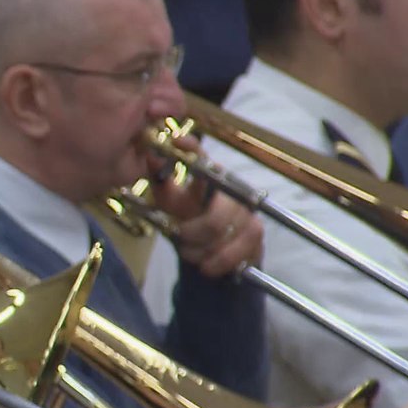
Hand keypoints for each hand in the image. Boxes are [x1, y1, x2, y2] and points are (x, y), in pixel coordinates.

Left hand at [146, 134, 263, 277]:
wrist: (216, 252)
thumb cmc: (189, 221)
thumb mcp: (170, 206)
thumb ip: (161, 186)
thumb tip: (151, 158)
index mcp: (207, 177)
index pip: (200, 157)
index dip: (190, 149)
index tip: (177, 142)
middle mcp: (229, 189)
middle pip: (212, 216)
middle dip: (189, 233)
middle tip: (179, 237)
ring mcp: (246, 210)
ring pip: (218, 234)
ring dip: (196, 250)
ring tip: (189, 251)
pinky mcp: (255, 232)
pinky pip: (230, 253)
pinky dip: (213, 263)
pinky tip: (206, 265)